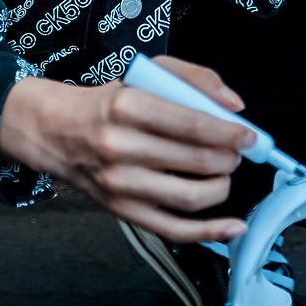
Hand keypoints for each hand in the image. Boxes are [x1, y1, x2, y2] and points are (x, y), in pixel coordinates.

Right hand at [0, 55, 255, 243]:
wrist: (55, 131)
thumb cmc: (108, 102)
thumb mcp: (146, 72)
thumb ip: (194, 78)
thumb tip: (234, 105)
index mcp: (128, 105)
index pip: (192, 124)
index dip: (230, 132)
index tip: (249, 135)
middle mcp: (121, 147)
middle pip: (196, 161)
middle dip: (230, 158)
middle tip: (238, 151)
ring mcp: (120, 184)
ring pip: (191, 197)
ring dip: (222, 187)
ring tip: (225, 173)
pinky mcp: (122, 211)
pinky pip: (174, 229)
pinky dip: (210, 232)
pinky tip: (233, 226)